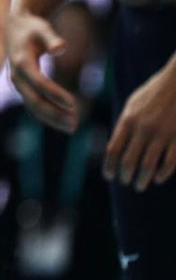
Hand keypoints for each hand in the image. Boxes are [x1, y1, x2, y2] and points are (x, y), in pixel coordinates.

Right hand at [7, 10, 77, 130]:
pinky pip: (33, 103)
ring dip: (51, 118)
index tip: (74, 104)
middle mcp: (16, 76)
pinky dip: (47, 114)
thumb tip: (61, 48)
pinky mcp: (22, 86)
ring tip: (72, 127)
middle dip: (54, 114)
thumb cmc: (33, 27)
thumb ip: (51, 38)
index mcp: (21, 62)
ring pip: (33, 106)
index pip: (39, 83)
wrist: (15, 27)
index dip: (55, 95)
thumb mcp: (42, 29)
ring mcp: (18, 83)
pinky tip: (62, 120)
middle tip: (75, 125)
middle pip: (34, 101)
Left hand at [104, 67, 175, 191]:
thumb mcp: (132, 105)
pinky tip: (158, 179)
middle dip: (125, 176)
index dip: (109, 166)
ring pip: (149, 166)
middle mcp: (143, 129)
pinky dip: (163, 174)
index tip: (109, 177)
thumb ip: (124, 125)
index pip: (113, 150)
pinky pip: (170, 162)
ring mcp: (163, 134)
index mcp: (128, 120)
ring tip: (140, 186)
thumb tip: (115, 146)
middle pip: (129, 161)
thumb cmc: (154, 93)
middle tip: (126, 183)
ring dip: (142, 179)